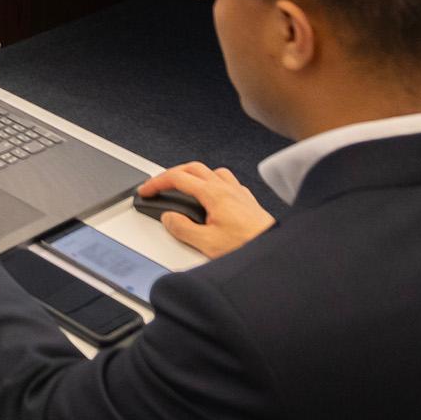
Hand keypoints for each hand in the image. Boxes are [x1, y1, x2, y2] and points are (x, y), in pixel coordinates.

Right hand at [137, 163, 275, 256]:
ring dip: (194, 175)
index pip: (177, 178)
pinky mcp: (248, 201)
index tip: (146, 190)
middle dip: (172, 174)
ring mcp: (239, 192)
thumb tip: (169, 218)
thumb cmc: (248, 245)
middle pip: (192, 168)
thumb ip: (183, 228)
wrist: (275, 251)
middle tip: (159, 186)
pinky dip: (212, 183)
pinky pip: (227, 181)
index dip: (157, 183)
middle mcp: (227, 188)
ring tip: (184, 187)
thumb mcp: (207, 243)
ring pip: (211, 171)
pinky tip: (212, 196)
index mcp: (213, 194)